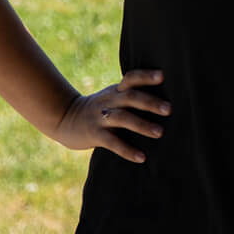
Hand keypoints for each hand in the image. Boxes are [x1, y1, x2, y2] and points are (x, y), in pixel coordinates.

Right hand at [53, 69, 168, 163]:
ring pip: (122, 118)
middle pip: (130, 97)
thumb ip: (131, 96)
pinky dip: (127, 150)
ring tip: (159, 132)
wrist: (64, 119)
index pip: (131, 79)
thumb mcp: (112, 97)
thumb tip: (167, 101)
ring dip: (141, 125)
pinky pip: (112, 142)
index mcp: (115, 91)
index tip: (162, 75)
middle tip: (169, 109)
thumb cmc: (100, 109)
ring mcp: (100, 118)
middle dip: (149, 102)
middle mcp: (109, 101)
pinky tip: (141, 157)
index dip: (145, 76)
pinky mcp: (94, 134)